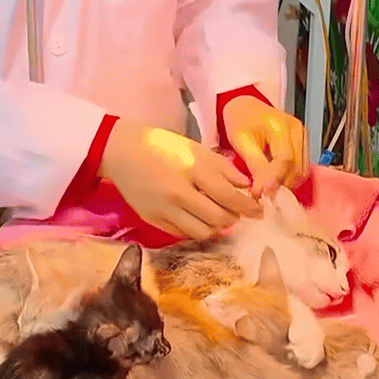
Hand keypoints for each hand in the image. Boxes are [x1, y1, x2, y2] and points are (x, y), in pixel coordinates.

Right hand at [99, 120, 261, 240]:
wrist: (121, 151)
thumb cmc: (162, 145)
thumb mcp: (196, 148)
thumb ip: (222, 168)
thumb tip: (246, 186)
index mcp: (193, 169)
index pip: (229, 197)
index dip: (248, 206)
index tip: (257, 209)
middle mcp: (179, 192)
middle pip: (219, 218)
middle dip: (234, 217)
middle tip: (239, 212)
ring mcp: (165, 209)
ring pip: (203, 232)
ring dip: (217, 227)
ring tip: (220, 216)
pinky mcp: (153, 220)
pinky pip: (184, 233)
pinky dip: (197, 228)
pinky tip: (200, 218)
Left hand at [222, 98, 309, 198]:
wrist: (246, 107)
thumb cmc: (240, 120)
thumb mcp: (241, 141)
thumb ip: (255, 164)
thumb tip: (263, 191)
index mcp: (280, 125)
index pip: (284, 159)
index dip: (274, 179)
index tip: (261, 194)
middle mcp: (297, 129)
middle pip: (296, 166)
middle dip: (281, 184)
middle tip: (263, 196)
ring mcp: (303, 134)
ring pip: (302, 169)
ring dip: (286, 183)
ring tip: (268, 190)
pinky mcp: (303, 141)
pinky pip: (301, 165)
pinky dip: (290, 176)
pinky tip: (275, 181)